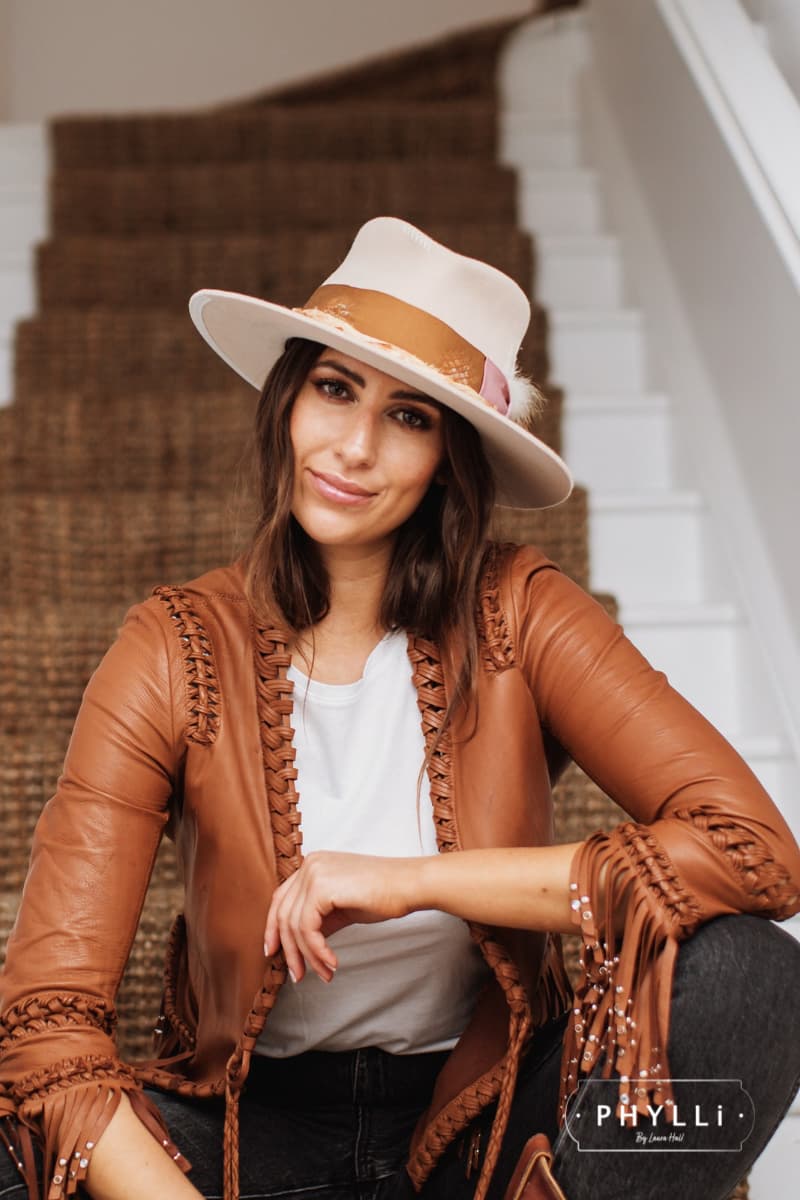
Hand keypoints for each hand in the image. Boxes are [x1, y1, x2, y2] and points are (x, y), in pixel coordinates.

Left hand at [263, 851, 422, 982]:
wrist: (409, 885)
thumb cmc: (383, 895)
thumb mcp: (341, 907)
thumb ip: (318, 919)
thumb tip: (297, 945)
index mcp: (312, 864)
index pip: (281, 899)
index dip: (274, 928)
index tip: (275, 953)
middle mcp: (309, 864)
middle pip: (284, 914)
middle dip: (290, 950)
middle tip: (298, 975)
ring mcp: (314, 873)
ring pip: (295, 925)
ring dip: (308, 956)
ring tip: (324, 974)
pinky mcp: (322, 887)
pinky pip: (308, 928)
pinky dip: (317, 950)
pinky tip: (332, 963)